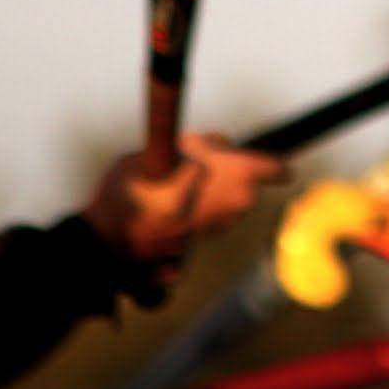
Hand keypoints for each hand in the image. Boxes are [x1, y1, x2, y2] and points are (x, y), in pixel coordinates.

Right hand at [82, 132, 286, 264]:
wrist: (112, 236)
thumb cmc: (139, 183)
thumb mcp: (173, 144)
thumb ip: (202, 144)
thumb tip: (216, 146)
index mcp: (239, 173)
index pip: (276, 168)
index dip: (272, 165)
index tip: (273, 165)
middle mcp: (239, 203)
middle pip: (247, 184)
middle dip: (229, 176)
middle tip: (197, 164)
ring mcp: (223, 226)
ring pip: (227, 203)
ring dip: (211, 195)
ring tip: (176, 186)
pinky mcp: (206, 244)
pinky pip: (208, 220)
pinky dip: (194, 214)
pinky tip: (168, 208)